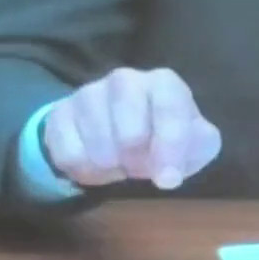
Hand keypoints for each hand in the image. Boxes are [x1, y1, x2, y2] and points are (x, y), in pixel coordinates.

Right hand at [42, 68, 220, 188]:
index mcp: (163, 83)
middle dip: (136, 160)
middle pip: (129, 129)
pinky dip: (83, 169)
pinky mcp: (60, 113)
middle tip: (139, 167)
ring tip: (117, 163)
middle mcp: (125, 80)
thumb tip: (174, 165)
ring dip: (110, 166)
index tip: (168, 179)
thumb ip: (198, 145)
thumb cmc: (160, 138)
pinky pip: (69, 152)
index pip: (169, 104)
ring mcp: (89, 93)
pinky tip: (93, 163)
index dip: (170, 144)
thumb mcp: (192, 143)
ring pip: (98, 143)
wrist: (113, 135)